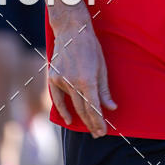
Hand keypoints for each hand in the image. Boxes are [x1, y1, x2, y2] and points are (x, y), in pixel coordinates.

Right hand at [48, 20, 116, 137]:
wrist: (71, 30)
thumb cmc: (90, 47)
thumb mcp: (102, 67)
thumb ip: (104, 90)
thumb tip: (111, 107)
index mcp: (87, 80)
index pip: (93, 108)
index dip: (99, 121)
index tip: (103, 131)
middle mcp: (73, 82)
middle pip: (83, 109)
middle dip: (92, 123)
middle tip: (98, 134)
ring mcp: (61, 80)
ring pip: (72, 105)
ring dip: (80, 118)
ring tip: (89, 128)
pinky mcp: (53, 77)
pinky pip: (57, 98)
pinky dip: (63, 110)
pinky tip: (68, 119)